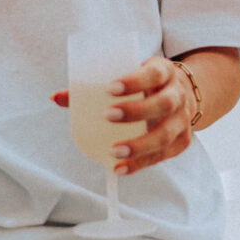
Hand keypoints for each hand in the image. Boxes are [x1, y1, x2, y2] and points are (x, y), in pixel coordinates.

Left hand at [51, 56, 195, 174]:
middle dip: (136, 112)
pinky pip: (163, 155)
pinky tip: (121, 168)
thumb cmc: (146, 83)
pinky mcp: (182, 141)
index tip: (110, 88)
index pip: (152, 73)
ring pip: (166, 134)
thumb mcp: (129, 75)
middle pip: (163, 104)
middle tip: (108, 116)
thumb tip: (55, 98)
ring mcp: (183, 120)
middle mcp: (178, 95)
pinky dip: (141, 163)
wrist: (184, 92)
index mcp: (164, 72)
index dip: (134, 81)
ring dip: (140, 145)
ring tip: (115, 152)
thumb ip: (93, 86)